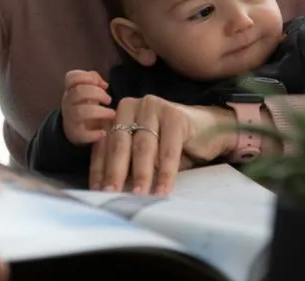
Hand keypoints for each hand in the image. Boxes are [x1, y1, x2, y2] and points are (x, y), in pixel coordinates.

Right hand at [62, 70, 115, 144]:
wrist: (74, 130)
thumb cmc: (85, 106)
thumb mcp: (87, 91)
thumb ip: (94, 81)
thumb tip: (104, 84)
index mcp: (71, 90)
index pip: (71, 77)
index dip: (85, 77)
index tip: (100, 84)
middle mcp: (68, 103)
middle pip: (78, 92)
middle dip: (97, 93)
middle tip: (109, 99)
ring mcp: (70, 118)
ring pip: (80, 112)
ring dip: (99, 111)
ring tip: (112, 114)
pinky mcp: (76, 134)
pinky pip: (83, 134)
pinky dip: (94, 134)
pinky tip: (103, 133)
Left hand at [88, 95, 237, 194]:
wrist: (207, 129)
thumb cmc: (169, 145)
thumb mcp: (142, 154)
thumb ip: (126, 165)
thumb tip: (108, 192)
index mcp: (116, 116)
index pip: (103, 146)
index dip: (99, 171)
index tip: (96, 193)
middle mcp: (130, 107)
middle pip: (119, 145)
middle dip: (115, 174)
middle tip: (111, 196)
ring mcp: (152, 108)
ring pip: (143, 147)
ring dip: (140, 176)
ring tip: (138, 197)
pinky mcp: (174, 115)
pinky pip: (168, 151)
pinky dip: (165, 174)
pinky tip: (162, 191)